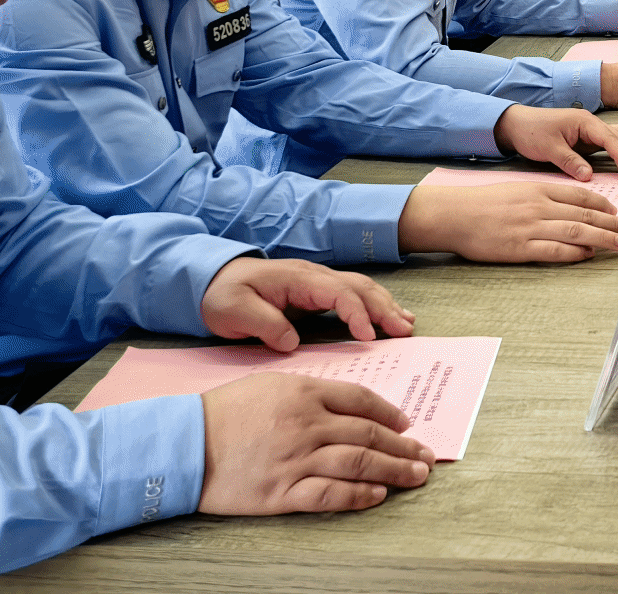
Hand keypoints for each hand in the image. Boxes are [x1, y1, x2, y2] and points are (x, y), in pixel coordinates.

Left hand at [200, 259, 415, 352]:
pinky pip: (354, 294)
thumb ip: (265, 324)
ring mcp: (318, 282)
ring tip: (406, 324)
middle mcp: (315, 276)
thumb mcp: (235, 311)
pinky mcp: (317, 291)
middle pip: (359, 287)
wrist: (211, 278)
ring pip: (361, 288)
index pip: (339, 293)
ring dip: (385, 305)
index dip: (357, 314)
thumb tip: (293, 342)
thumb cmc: (223, 295)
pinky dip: (375, 304)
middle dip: (384, 308)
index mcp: (299, 280)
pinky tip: (388, 315)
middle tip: (405, 331)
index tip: (368, 338)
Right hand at [200, 373, 432, 515]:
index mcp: (304, 392)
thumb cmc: (224, 412)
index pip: (361, 400)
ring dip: (394, 470)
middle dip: (404, 445)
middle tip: (427, 455)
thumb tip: (349, 405)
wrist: (183, 445)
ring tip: (417, 476)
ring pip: (358, 463)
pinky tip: (378, 495)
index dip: (390, 413)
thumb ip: (310, 392)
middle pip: (368, 433)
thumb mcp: (270, 384)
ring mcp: (296, 460)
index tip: (407, 423)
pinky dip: (358, 495)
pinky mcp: (282, 493)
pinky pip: (330, 495)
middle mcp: (307, 424)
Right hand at [398, 180, 617, 261]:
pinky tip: (588, 254)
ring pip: (576, 231)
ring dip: (603, 237)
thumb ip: (542, 198)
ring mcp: (531, 227)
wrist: (454, 215)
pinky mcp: (520, 248)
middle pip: (586, 213)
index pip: (580, 195)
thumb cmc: (482, 203)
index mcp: (539, 189)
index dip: (604, 204)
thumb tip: (568, 209)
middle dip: (614, 222)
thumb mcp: (516, 190)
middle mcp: (539, 206)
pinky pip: (554, 250)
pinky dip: (574, 253)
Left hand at [493, 104, 617, 176]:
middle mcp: (592, 124)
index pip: (610, 138)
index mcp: (584, 122)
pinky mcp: (588, 139)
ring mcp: (591, 131)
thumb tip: (589, 177)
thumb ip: (570, 162)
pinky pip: (612, 143)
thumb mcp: (549, 148)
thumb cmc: (532, 132)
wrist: (518, 124)